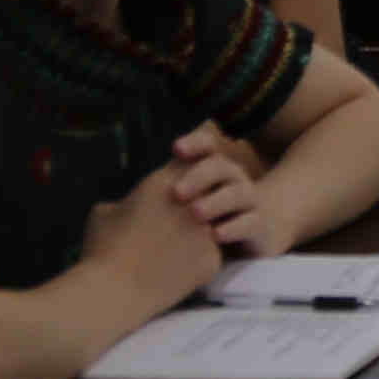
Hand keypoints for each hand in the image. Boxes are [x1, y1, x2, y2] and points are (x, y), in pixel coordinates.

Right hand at [81, 158, 230, 312]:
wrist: (114, 293)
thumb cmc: (102, 251)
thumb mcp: (103, 213)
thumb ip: (126, 202)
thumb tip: (128, 206)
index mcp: (164, 184)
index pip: (191, 160)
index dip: (189, 170)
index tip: (186, 180)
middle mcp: (193, 202)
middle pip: (210, 189)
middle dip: (203, 198)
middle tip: (190, 214)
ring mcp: (207, 230)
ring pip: (218, 222)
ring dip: (206, 229)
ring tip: (183, 245)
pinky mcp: (213, 259)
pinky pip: (214, 254)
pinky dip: (200, 261)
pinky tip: (181, 272)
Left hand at [155, 123, 279, 254]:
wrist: (260, 230)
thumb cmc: (209, 217)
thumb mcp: (185, 202)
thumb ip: (161, 195)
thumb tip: (118, 206)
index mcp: (214, 168)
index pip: (208, 145)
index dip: (195, 144)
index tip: (175, 149)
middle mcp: (233, 179)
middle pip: (222, 166)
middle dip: (199, 176)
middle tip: (176, 193)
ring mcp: (249, 202)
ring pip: (238, 193)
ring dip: (216, 202)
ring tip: (195, 213)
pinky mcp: (259, 227)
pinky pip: (250, 223)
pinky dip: (234, 227)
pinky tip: (215, 235)